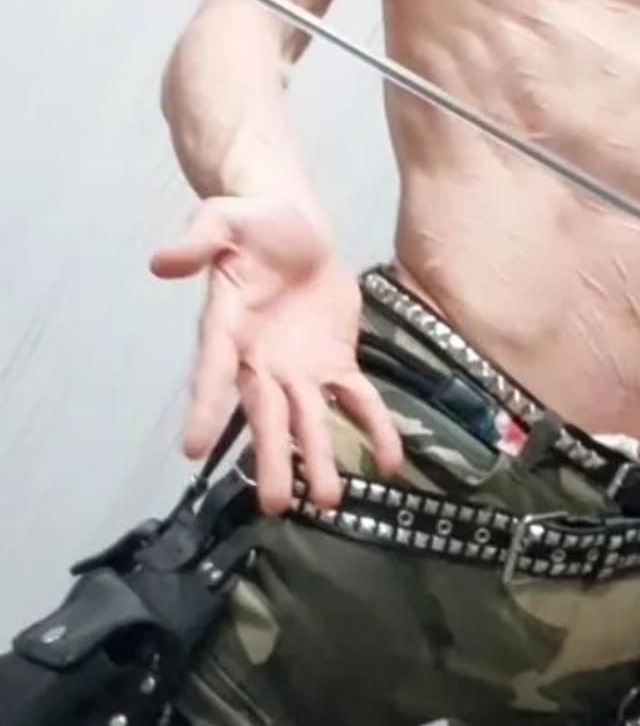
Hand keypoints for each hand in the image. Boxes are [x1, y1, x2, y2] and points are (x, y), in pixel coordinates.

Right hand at [150, 197, 403, 514]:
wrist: (294, 226)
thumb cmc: (250, 225)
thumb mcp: (222, 220)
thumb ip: (198, 240)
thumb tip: (161, 261)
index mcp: (227, 328)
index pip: (213, 372)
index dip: (206, 407)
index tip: (194, 449)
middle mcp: (259, 361)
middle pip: (264, 414)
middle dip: (271, 457)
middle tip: (276, 506)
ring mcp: (298, 369)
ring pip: (308, 419)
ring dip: (318, 458)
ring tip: (330, 502)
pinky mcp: (334, 363)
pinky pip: (356, 400)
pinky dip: (374, 428)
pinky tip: (391, 462)